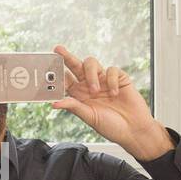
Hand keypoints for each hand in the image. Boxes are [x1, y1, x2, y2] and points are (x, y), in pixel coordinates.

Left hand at [49, 46, 170, 160]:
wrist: (133, 130)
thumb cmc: (110, 126)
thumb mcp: (89, 117)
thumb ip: (73, 106)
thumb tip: (54, 103)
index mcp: (79, 94)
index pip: (66, 80)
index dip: (57, 74)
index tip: (47, 68)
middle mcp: (89, 85)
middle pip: (75, 66)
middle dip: (67, 57)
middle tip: (58, 49)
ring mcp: (104, 80)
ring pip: (91, 63)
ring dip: (91, 75)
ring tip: (95, 90)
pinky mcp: (119, 78)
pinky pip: (111, 70)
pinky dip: (111, 81)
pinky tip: (114, 94)